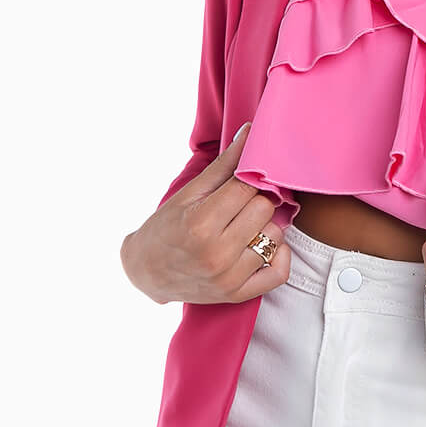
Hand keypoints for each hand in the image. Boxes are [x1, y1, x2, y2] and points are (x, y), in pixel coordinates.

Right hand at [120, 123, 291, 305]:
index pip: (247, 188)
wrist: (146, 270)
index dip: (251, 178)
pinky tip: (263, 245)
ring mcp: (228, 278)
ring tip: (246, 224)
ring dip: (266, 227)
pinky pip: (279, 273)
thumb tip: (251, 131)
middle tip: (243, 202)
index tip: (247, 177)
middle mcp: (216, 253)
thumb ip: (224, 164)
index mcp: (201, 223)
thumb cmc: (167, 226)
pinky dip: (279, 256)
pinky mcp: (237, 295)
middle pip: (265, 210)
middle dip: (256, 201)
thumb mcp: (190, 192)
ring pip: (275, 237)